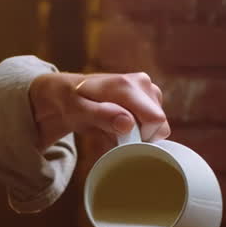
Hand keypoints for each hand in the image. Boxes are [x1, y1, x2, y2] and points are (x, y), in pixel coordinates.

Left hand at [29, 71, 169, 148]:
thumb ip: (101, 115)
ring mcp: (147, 90)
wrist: (66, 92)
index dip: (142, 138)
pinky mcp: (148, 98)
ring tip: (111, 129)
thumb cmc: (69, 101)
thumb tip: (128, 123)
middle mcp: (143, 84)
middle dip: (139, 137)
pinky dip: (135, 131)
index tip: (120, 142)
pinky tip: (117, 126)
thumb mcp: (76, 110)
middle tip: (111, 135)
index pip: (155, 120)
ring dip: (136, 134)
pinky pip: (151, 125)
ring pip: (156, 127)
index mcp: (127, 85)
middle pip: (159, 126)